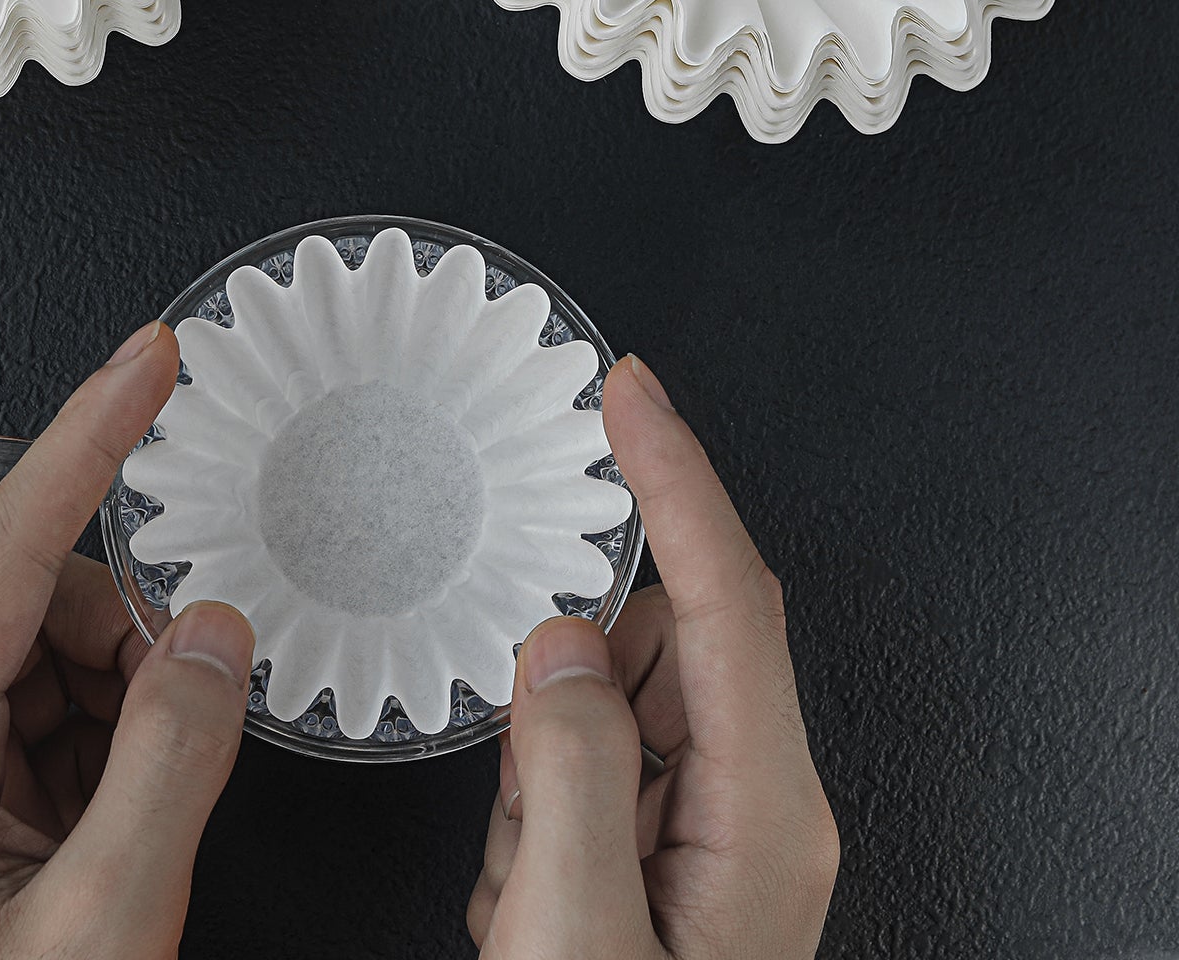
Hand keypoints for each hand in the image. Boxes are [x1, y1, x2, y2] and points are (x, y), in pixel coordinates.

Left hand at [0, 322, 254, 959]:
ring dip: (137, 699)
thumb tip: (217, 634)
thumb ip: (173, 755)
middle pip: (47, 605)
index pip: (10, 544)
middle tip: (195, 709)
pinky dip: (124, 741)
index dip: (87, 435)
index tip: (147, 361)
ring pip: (67, 661)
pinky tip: (135, 818)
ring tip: (150, 812)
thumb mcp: (106, 921)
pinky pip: (67, 720)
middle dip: (139, 633)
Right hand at [468, 357, 838, 958]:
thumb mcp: (575, 940)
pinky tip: (531, 869)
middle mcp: (752, 797)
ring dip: (550, 743)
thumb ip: (574, 773)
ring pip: (615, 694)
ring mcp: (706, 817)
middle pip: (670, 639)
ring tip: (531, 868)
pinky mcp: (658, 835)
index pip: (730, 595)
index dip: (676, 477)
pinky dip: (541, 784)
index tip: (628, 392)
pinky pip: (587, 752)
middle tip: (537, 710)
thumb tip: (562, 643)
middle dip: (586, 645)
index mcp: (765, 809)